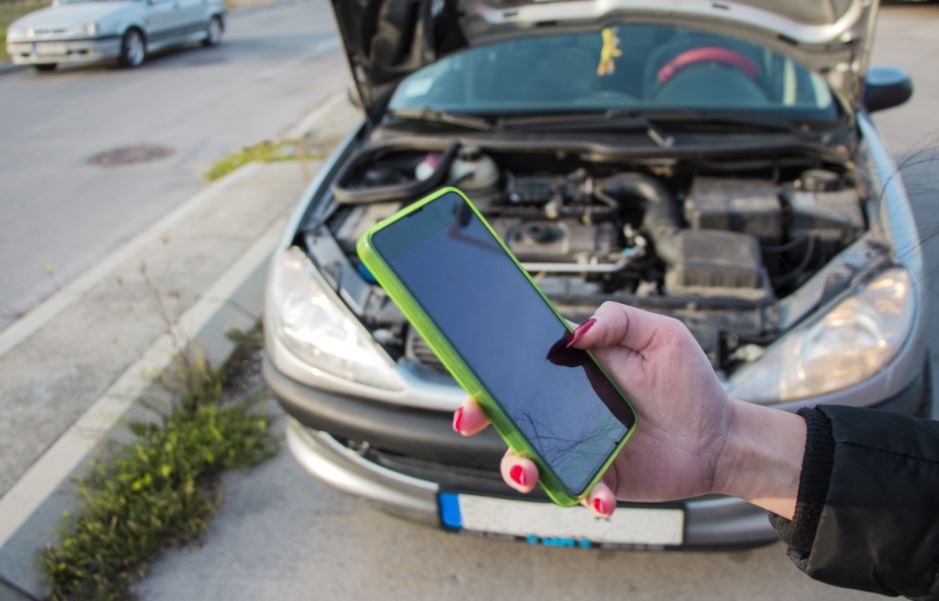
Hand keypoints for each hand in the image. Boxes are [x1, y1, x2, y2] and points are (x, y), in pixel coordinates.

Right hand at [453, 302, 804, 518]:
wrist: (719, 438)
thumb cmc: (688, 383)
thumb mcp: (662, 336)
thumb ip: (620, 320)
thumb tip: (575, 333)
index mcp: (571, 373)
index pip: (519, 369)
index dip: (488, 373)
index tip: (472, 377)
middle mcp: (565, 410)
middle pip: (508, 415)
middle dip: (480, 418)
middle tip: (469, 422)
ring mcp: (576, 447)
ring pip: (529, 460)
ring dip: (520, 468)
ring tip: (531, 473)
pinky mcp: (597, 480)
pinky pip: (576, 492)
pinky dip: (584, 497)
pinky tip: (601, 497)